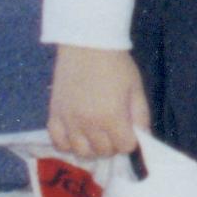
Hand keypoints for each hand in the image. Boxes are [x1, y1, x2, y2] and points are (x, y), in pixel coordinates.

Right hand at [49, 45, 150, 159]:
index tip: (128, 130)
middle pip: (104, 151)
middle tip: (113, 130)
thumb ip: (141, 116)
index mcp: (112, 117)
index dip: (130, 140)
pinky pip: (58, 142)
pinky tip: (76, 134)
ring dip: (92, 147)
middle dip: (113, 144)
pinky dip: (68, 143)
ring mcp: (69, 121)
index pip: (124, 147)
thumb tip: (141, 137)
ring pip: (81, 152)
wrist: (86, 44)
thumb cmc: (115, 64)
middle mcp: (89, 123)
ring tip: (96, 134)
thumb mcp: (136, 88)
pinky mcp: (54, 114)